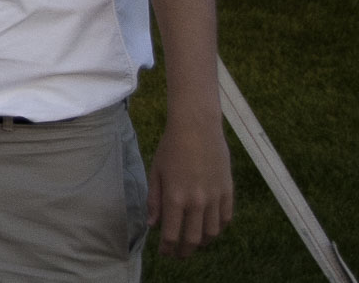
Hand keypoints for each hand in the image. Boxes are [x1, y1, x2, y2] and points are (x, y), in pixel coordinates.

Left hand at [147, 120, 232, 256]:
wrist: (197, 127)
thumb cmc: (171, 147)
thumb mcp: (156, 172)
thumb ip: (154, 200)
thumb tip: (153, 224)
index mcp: (175, 197)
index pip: (171, 233)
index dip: (168, 247)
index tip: (165, 253)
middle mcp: (196, 202)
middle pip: (193, 238)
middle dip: (185, 251)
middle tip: (179, 254)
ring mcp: (215, 197)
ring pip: (212, 232)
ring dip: (203, 243)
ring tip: (195, 244)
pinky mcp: (228, 191)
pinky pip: (226, 218)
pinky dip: (219, 228)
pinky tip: (211, 229)